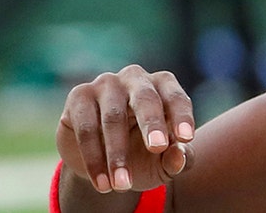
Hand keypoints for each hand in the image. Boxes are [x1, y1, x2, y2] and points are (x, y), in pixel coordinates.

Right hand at [56, 65, 194, 193]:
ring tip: (122, 186)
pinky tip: (102, 183)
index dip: (182, 117)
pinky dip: (93, 158)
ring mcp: (106, 84)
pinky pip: (86, 128)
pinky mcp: (79, 97)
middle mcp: (135, 78)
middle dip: (152, 123)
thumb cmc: (143, 153)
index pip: (175, 98)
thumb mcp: (163, 162)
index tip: (186, 139)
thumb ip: (177, 159)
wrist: (103, 162)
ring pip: (112, 118)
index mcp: (163, 86)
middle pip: (145, 98)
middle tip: (157, 148)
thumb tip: (180, 156)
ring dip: (117, 154)